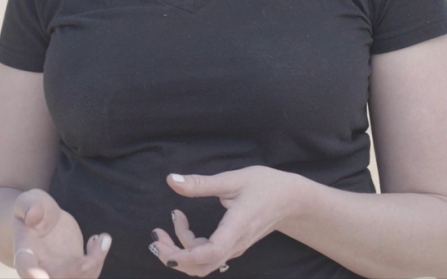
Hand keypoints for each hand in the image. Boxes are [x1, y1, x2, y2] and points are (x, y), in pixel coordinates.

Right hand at [12, 189, 111, 278]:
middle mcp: (41, 267)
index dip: (31, 273)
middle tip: (90, 261)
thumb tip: (32, 217)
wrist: (43, 217)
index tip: (40, 277)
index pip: (25, 266)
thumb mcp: (29, 200)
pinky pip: (89, 272)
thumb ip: (29, 206)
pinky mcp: (74, 266)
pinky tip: (100, 238)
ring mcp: (59, 270)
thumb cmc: (33, 208)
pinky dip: (98, 259)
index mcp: (24, 252)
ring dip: (94, 265)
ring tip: (104, 239)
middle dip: (74, 273)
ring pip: (78, 278)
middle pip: (56, 278)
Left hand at [149, 166, 302, 276]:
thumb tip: (171, 180)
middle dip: (173, 256)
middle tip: (155, 235)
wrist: (290, 200)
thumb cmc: (265, 186)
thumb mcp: (233, 179)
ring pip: (202, 263)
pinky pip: (207, 255)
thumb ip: (201, 183)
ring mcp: (233, 248)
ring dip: (180, 250)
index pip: (211, 253)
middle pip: (201, 266)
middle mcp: (234, 244)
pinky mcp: (231, 246)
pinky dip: (189, 244)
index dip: (185, 256)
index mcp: (236, 227)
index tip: (164, 247)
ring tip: (168, 222)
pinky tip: (182, 221)